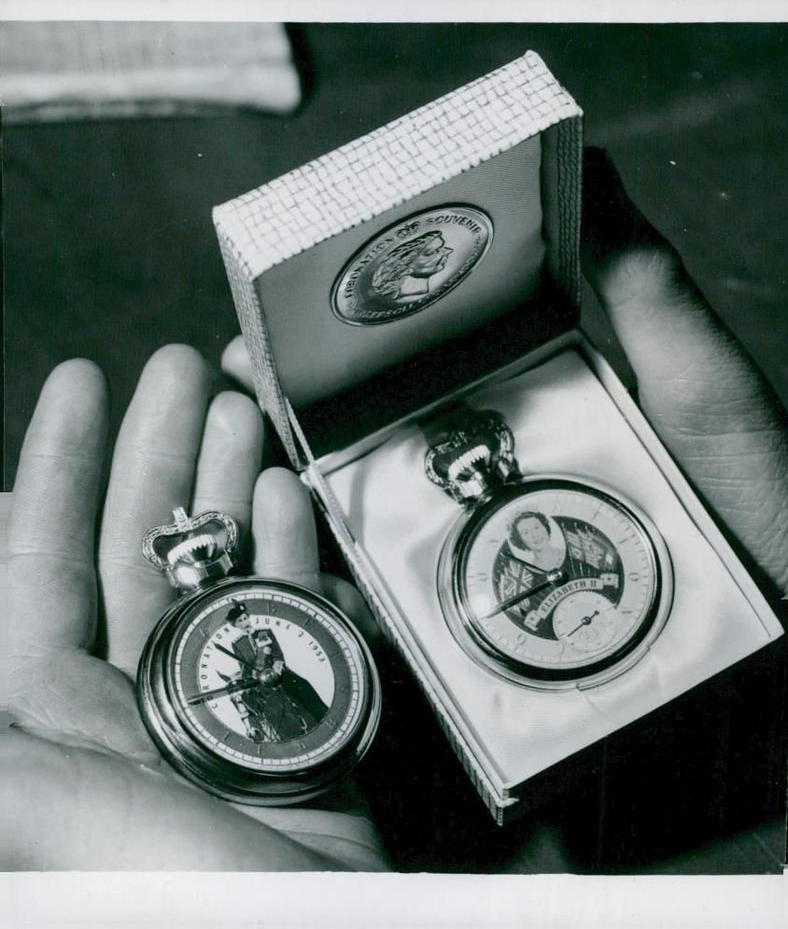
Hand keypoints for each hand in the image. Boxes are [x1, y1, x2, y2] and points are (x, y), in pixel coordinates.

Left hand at [3, 345, 386, 870]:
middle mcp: (129, 693)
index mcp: (54, 708)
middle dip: (158, 449)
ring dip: (228, 482)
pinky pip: (284, 608)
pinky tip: (288, 495)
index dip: (56, 464)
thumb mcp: (54, 813)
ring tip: (243, 409)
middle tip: (182, 371)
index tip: (82, 385)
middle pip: (137, 541)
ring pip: (214, 562)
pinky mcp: (287, 708)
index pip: (39, 556)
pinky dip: (289, 547)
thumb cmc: (189, 901)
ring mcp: (213, 696)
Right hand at [221, 152, 787, 599]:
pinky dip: (361, 596)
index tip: (268, 328)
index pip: (406, 363)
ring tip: (249, 482)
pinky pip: (413, 608)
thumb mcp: (695, 368)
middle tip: (236, 395)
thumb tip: (588, 157)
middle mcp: (493, 465)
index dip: (333, 347)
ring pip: (380, 520)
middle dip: (293, 419)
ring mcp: (492, 542)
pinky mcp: (497, 617)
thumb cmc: (752, 481)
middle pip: (374, 440)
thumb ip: (640, 277)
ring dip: (305, 503)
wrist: (787, 610)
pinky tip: (316, 580)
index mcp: (522, 396)